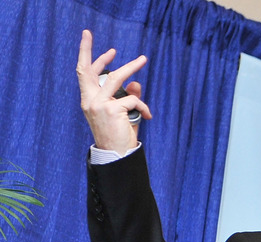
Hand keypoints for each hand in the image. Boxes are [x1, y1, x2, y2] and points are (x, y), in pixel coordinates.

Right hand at [76, 29, 151, 153]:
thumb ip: (128, 97)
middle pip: (90, 70)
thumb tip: (135, 83)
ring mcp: (99, 105)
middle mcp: (90, 101)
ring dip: (131, 67)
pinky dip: (142, 106)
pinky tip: (147, 116)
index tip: (89, 37)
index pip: (83, 73)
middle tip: (102, 39)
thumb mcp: (123, 113)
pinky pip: (133, 100)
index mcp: (88, 100)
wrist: (116, 155)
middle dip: (94, 52)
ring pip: (116, 78)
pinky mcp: (112, 110)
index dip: (85, 54)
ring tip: (142, 59)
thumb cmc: (119, 134)